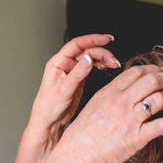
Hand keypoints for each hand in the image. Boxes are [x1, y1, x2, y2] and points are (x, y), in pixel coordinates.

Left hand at [26, 34, 120, 149]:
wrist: (49, 122)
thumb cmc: (48, 108)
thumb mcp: (63, 90)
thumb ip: (77, 74)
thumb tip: (88, 58)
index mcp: (57, 63)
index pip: (76, 45)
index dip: (92, 40)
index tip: (106, 39)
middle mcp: (65, 65)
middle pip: (86, 51)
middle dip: (101, 52)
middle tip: (113, 60)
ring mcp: (73, 72)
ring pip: (90, 59)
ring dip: (103, 59)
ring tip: (114, 64)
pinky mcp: (79, 80)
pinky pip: (92, 68)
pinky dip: (100, 66)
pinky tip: (107, 68)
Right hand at [48, 64, 162, 162]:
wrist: (77, 157)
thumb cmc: (82, 136)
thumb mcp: (93, 105)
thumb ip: (111, 95)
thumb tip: (127, 89)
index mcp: (110, 92)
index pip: (138, 71)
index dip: (155, 70)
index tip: (162, 74)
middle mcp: (121, 102)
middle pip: (154, 80)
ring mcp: (130, 119)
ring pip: (161, 98)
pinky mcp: (137, 138)